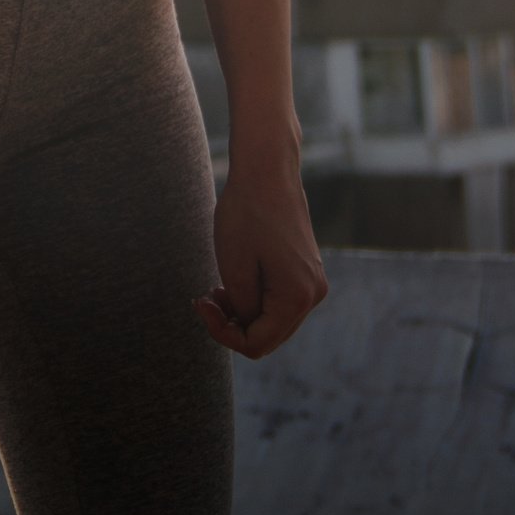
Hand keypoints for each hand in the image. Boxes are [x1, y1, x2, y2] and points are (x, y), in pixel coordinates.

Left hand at [198, 134, 328, 357]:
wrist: (267, 169)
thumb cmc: (246, 213)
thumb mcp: (234, 267)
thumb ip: (241, 308)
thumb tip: (248, 326)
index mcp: (297, 297)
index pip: (257, 344)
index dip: (223, 334)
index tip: (202, 304)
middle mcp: (313, 295)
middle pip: (268, 336)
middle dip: (232, 324)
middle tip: (206, 297)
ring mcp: (312, 283)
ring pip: (273, 320)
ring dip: (242, 312)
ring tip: (216, 288)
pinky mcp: (305, 271)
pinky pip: (278, 301)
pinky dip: (254, 298)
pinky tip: (234, 279)